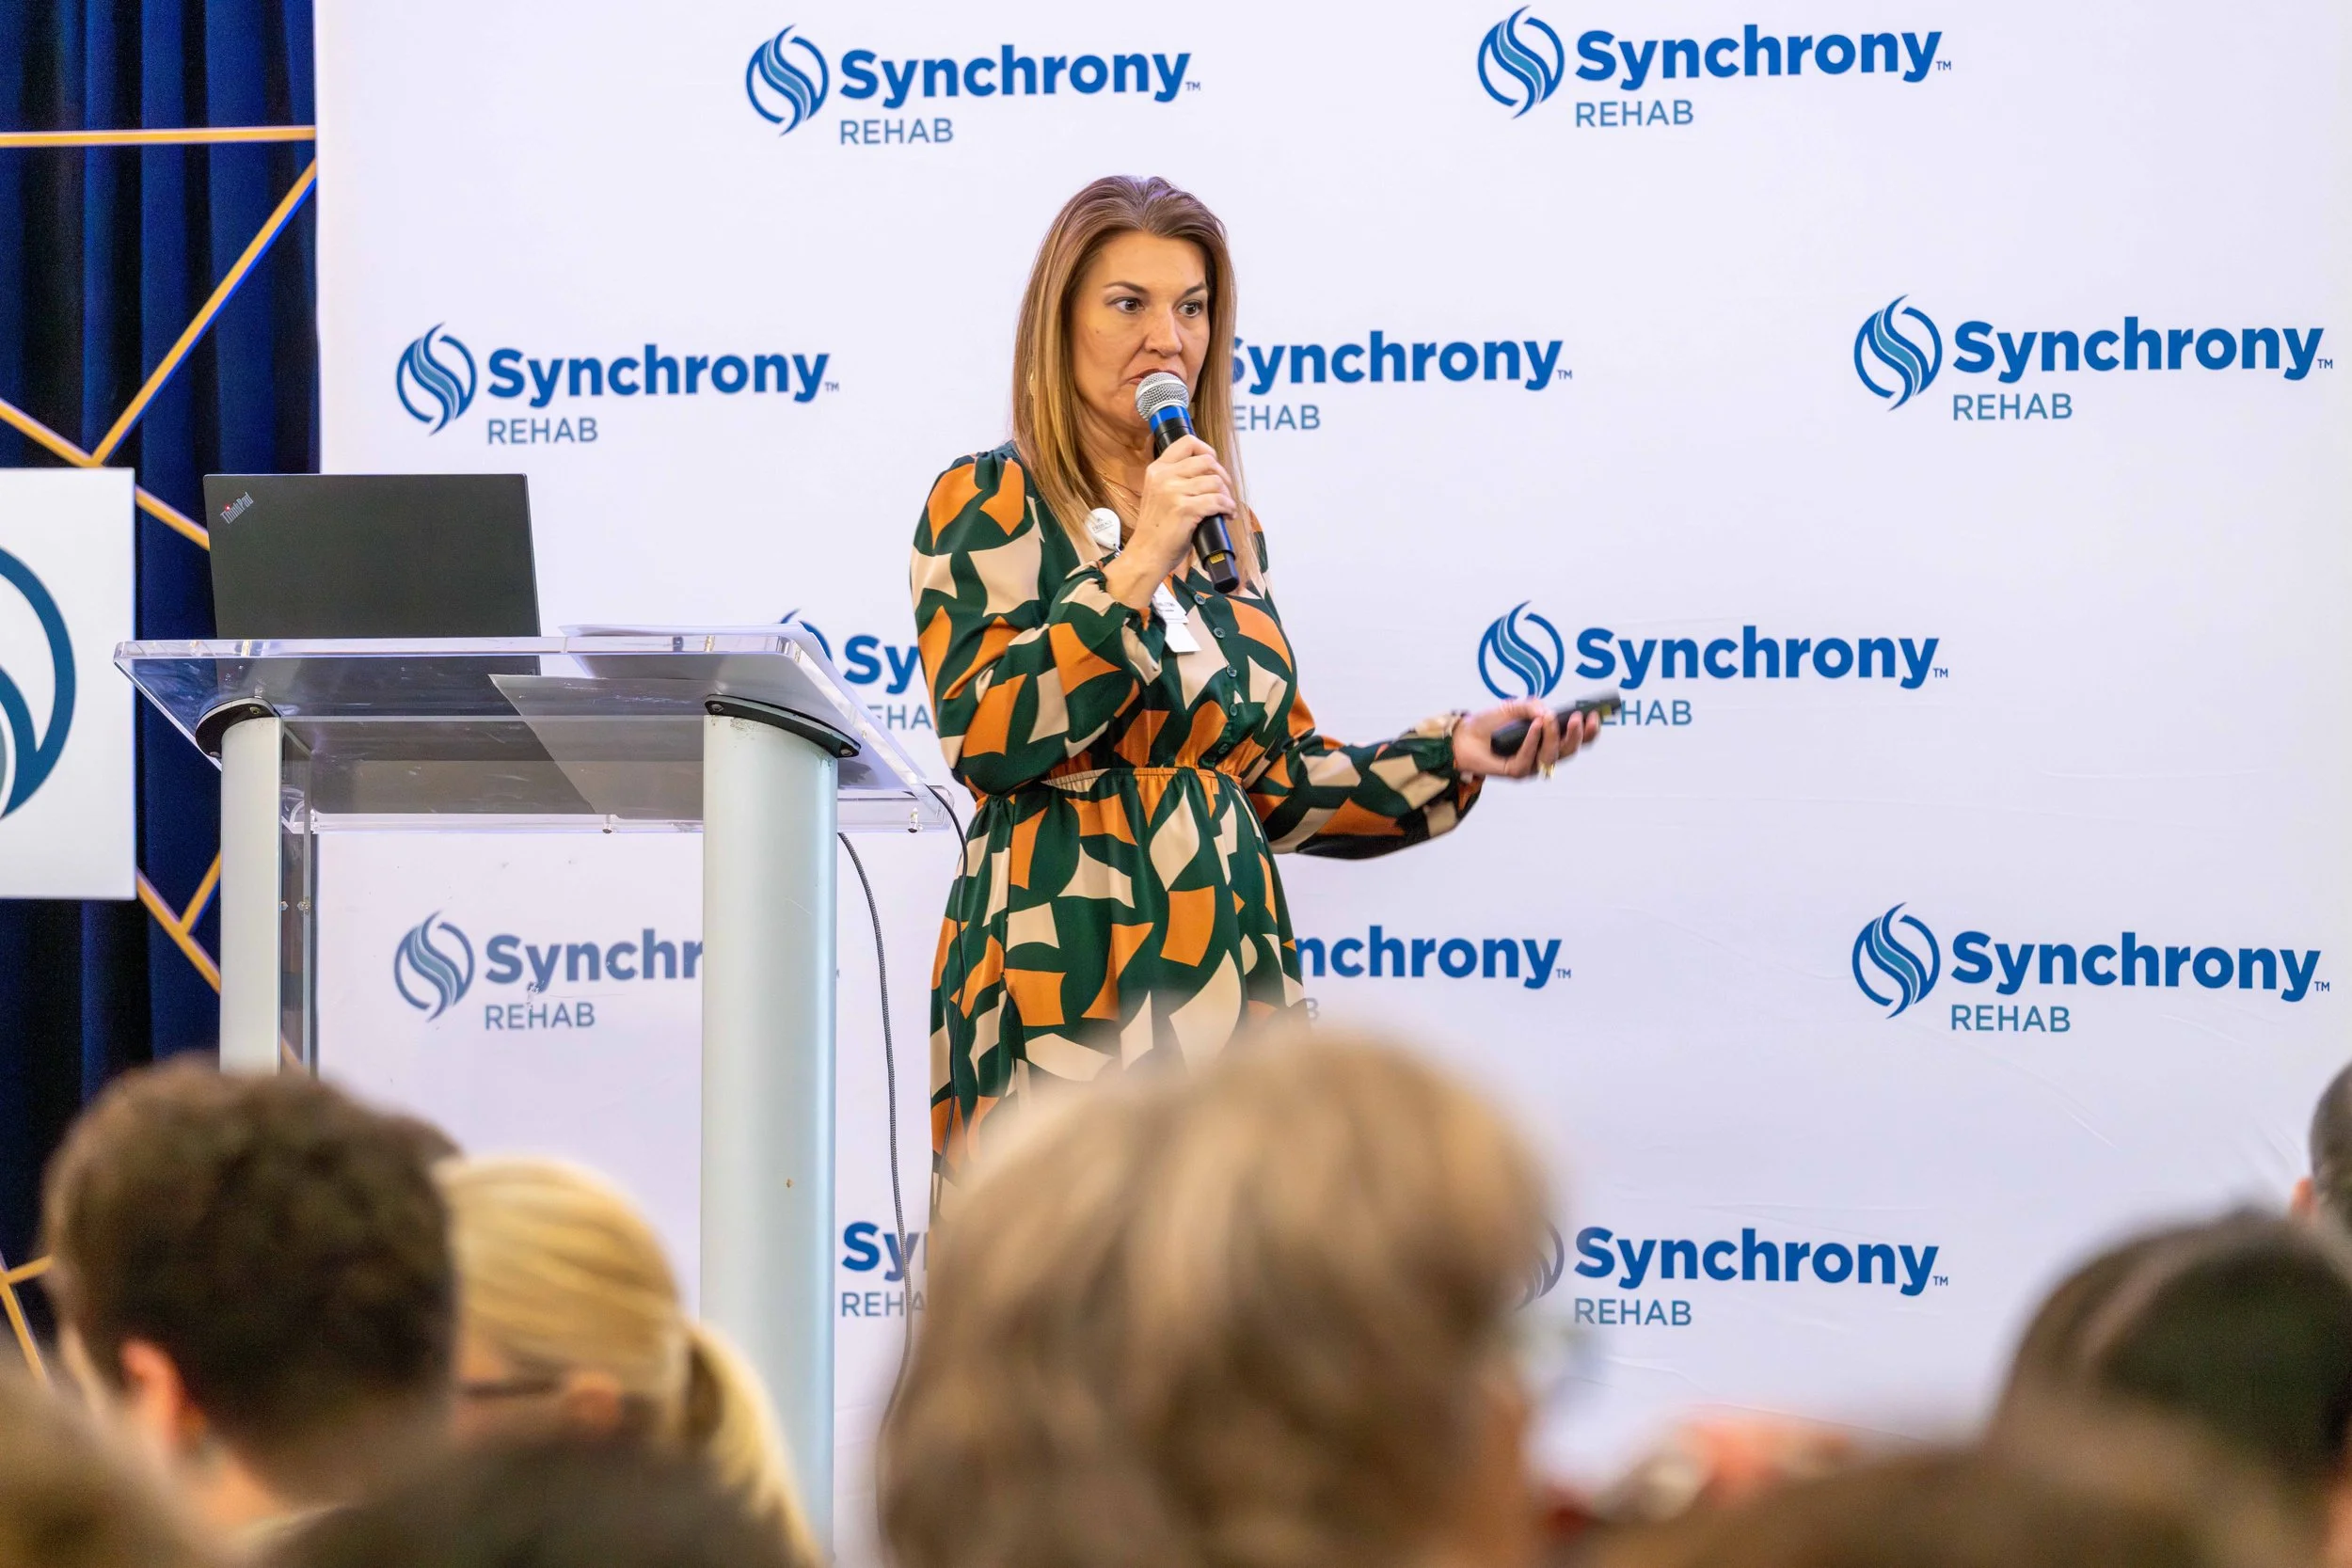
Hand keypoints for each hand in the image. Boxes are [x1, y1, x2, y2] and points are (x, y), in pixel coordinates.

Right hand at [1102, 434, 1234, 608]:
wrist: (1147, 554)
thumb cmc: (1156, 530)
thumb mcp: (1158, 494)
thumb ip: (1175, 479)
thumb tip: (1207, 472)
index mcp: (1157, 470)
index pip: (1187, 442)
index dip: (1207, 450)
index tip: (1214, 465)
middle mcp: (1164, 477)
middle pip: (1207, 461)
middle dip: (1222, 475)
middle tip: (1224, 491)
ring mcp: (1173, 492)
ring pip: (1215, 481)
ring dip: (1227, 495)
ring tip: (1226, 507)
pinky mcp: (1185, 509)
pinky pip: (1217, 500)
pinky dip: (1227, 507)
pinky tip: (1226, 515)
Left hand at [1450, 699, 1599, 779]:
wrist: (1463, 735)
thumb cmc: (1490, 722)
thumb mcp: (1514, 706)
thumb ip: (1533, 706)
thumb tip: (1549, 713)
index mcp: (1549, 739)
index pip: (1576, 739)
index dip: (1589, 731)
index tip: (1596, 716)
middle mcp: (1543, 754)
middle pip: (1569, 750)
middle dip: (1576, 735)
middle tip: (1578, 718)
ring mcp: (1531, 765)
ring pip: (1551, 756)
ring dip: (1552, 736)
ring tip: (1548, 719)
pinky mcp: (1515, 771)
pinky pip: (1528, 759)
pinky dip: (1532, 741)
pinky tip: (1534, 726)